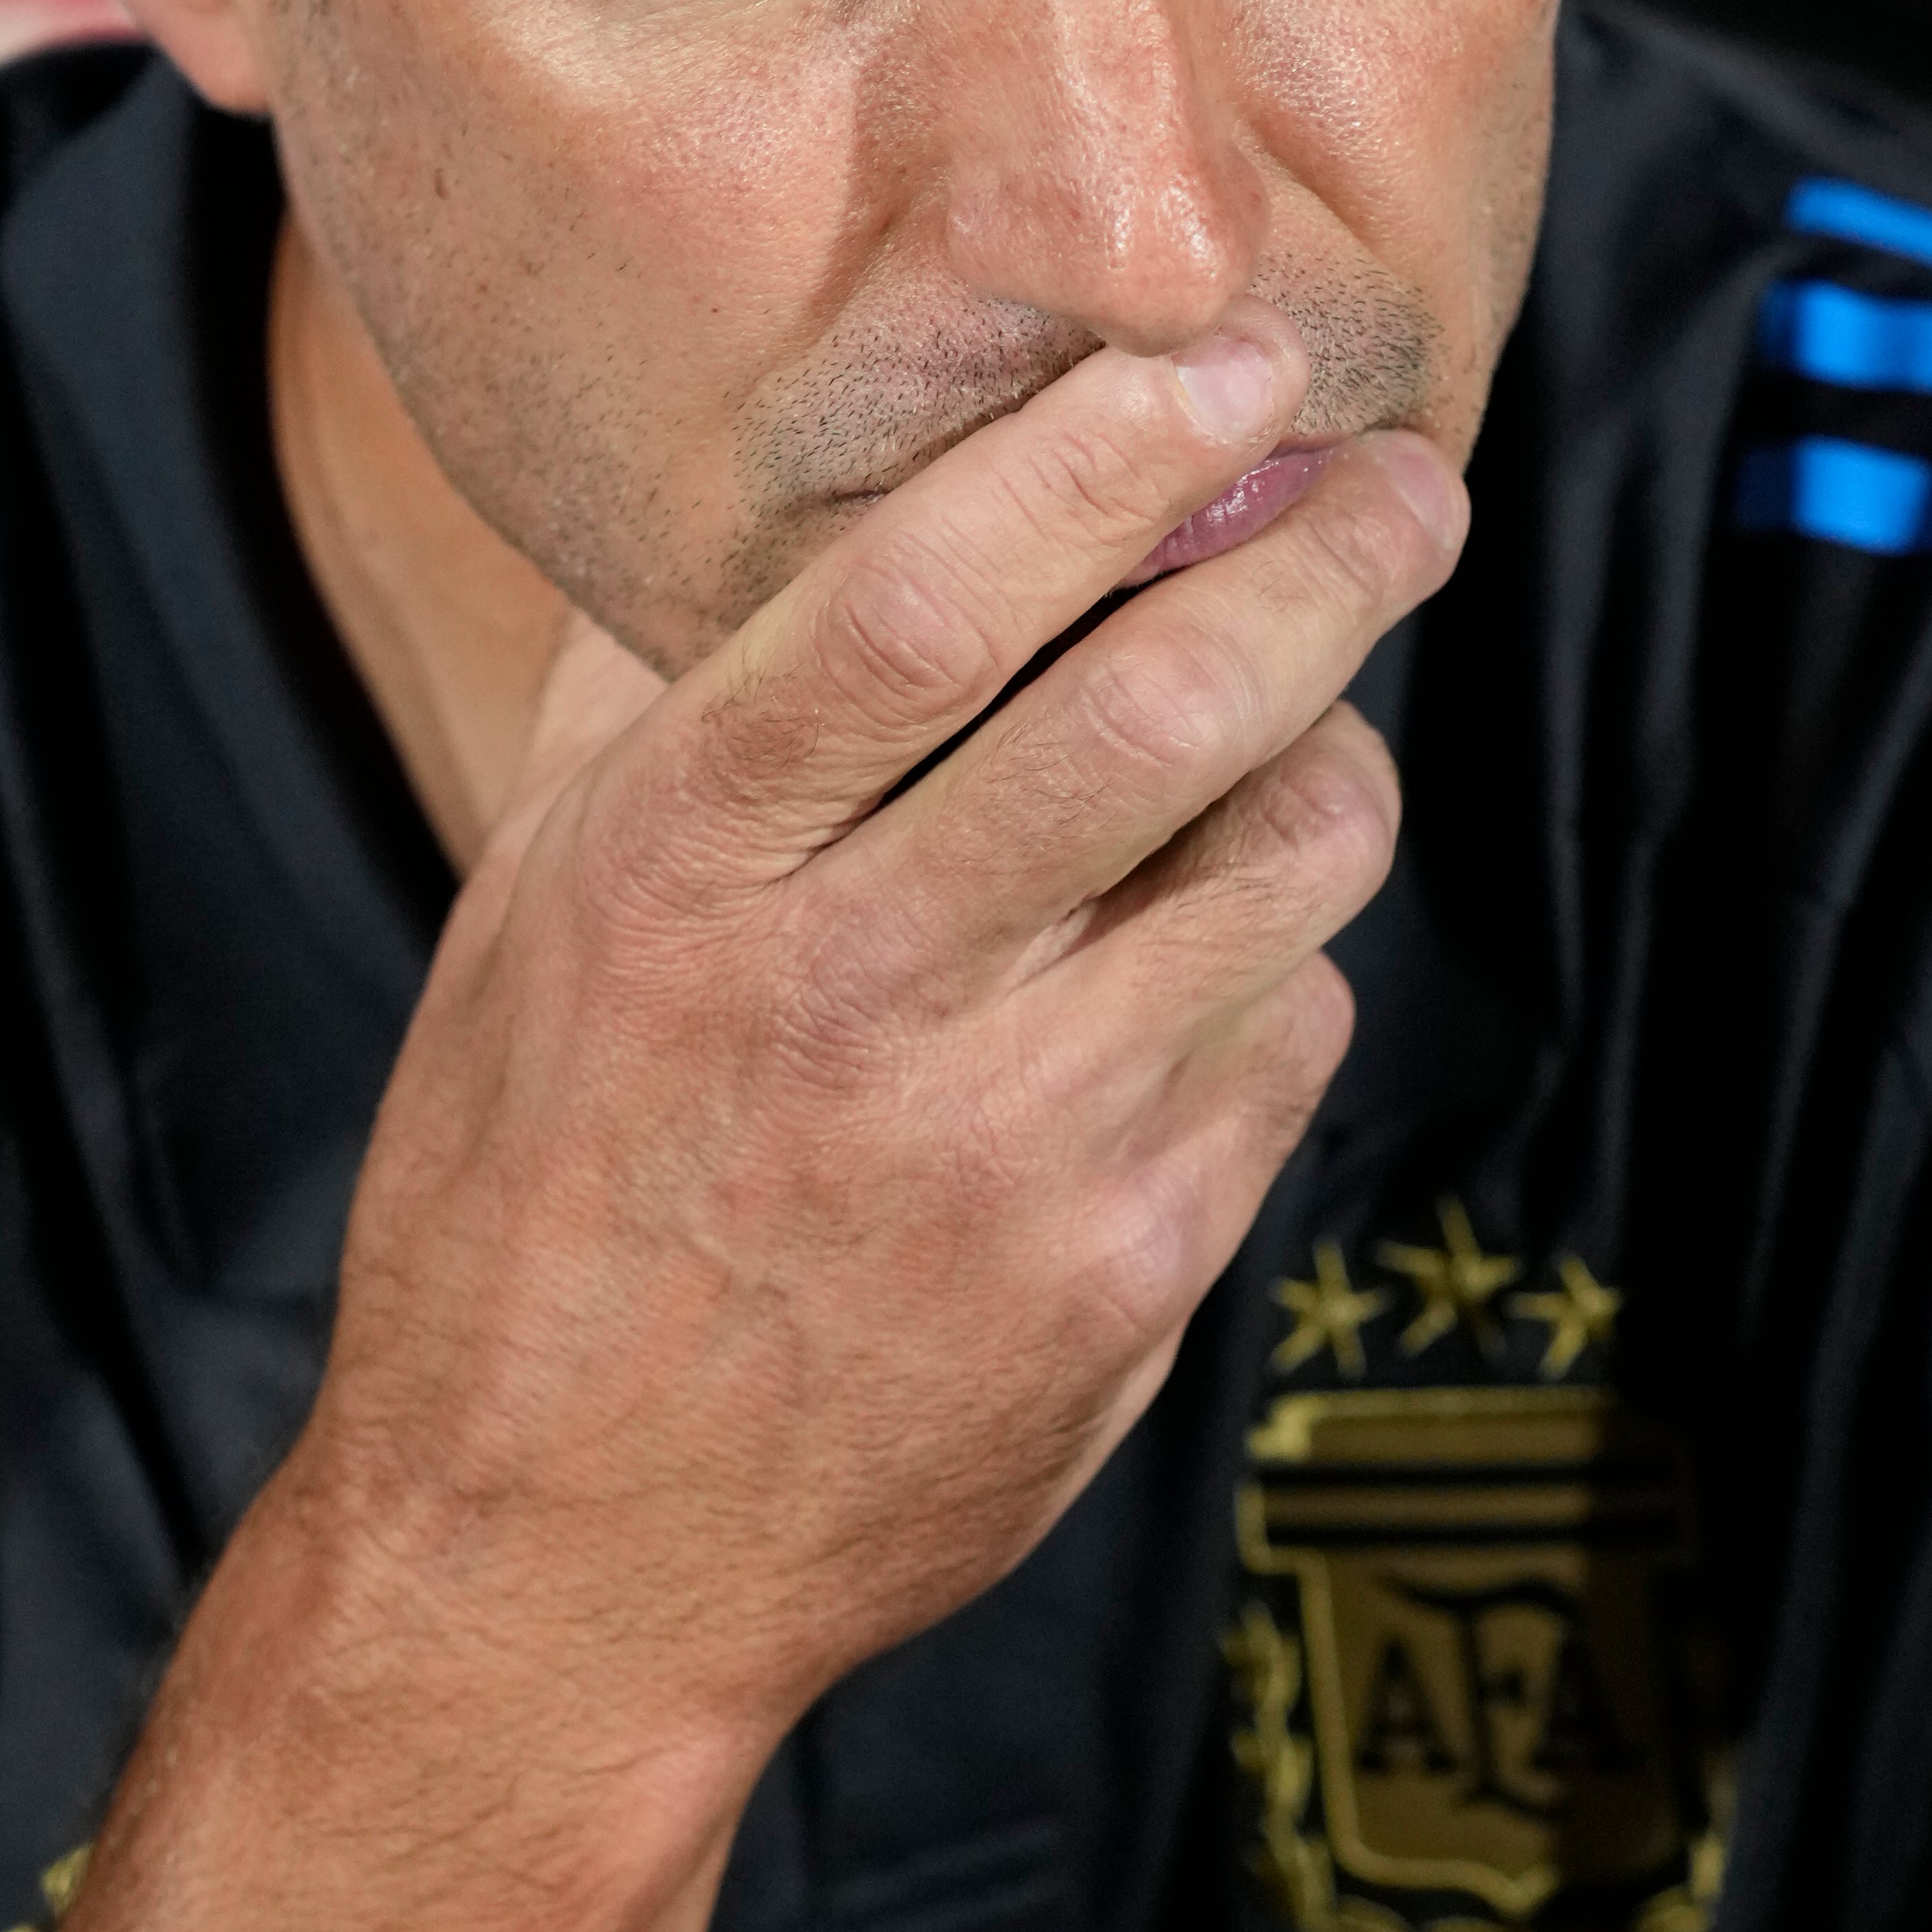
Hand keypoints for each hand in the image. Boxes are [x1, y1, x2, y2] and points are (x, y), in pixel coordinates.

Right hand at [33, 308, 1462, 1931]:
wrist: (557, 1569)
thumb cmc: (529, 1196)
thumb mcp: (526, 912)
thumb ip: (653, 689)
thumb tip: (770, 481)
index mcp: (690, 873)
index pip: (927, 604)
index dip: (1104, 452)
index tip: (1227, 362)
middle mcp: (857, 997)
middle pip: (1168, 712)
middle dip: (1330, 559)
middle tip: (1405, 484)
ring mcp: (1009, 1152)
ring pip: (1286, 870)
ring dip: (1333, 759)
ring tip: (1308, 725)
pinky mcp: (1123, 1280)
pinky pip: (1285, 1044)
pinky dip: (1274, 965)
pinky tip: (1203, 965)